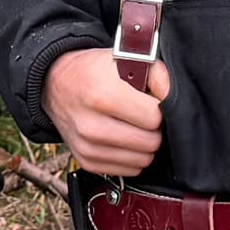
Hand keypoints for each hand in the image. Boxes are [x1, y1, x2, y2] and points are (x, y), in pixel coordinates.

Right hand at [43, 48, 170, 176]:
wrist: (56, 84)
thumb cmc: (94, 70)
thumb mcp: (125, 58)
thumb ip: (157, 75)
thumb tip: (173, 99)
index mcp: (102, 95)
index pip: (154, 118)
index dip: (159, 108)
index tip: (151, 101)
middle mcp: (91, 125)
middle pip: (150, 142)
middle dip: (154, 128)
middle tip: (144, 114)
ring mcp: (87, 147)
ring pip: (142, 160)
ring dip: (144, 144)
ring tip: (134, 125)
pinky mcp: (87, 162)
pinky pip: (129, 170)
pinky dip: (132, 156)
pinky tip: (123, 138)